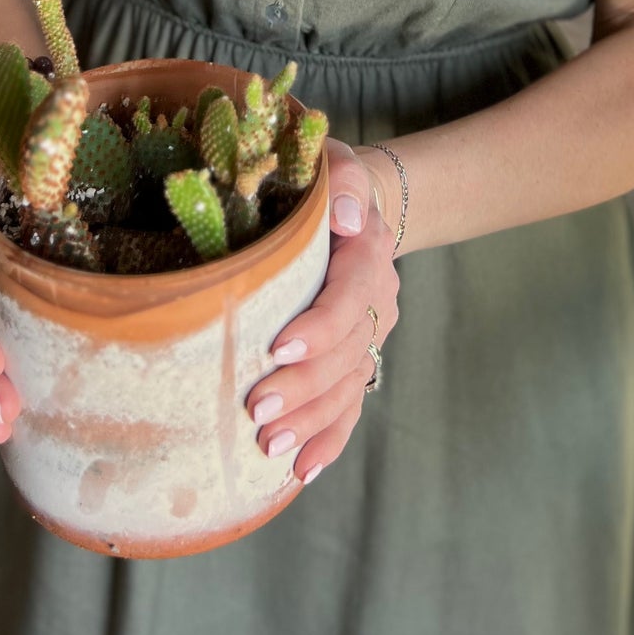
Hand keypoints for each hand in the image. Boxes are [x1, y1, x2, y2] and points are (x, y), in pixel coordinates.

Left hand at [243, 138, 399, 484]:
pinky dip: (330, 439)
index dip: (321, 326)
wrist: (348, 205)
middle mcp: (376, 298)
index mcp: (367, 252)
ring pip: (348, 386)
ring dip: (311, 421)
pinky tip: (303, 470)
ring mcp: (370, 334)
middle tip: (257, 410)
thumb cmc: (321, 183)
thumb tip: (346, 218)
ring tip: (270, 448)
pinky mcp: (357, 358)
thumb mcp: (332, 163)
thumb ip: (342, 181)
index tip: (279, 348)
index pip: (352, 295)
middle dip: (304, 387)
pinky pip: (351, 405)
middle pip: (348, 352)